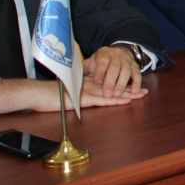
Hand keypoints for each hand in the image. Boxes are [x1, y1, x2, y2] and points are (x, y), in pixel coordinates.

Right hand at [0, 77, 147, 114]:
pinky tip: (125, 101)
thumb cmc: (50, 96)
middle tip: (145, 91)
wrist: (38, 93)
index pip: (109, 85)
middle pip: (114, 88)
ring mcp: (87, 92)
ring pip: (112, 93)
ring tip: (141, 95)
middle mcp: (90, 86)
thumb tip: (83, 99)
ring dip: (127, 95)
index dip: (123, 86)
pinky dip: (115, 100)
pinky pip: (103, 100)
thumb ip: (77, 95)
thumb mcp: (68, 94)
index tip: (136, 88)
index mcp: (87, 84)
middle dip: (131, 90)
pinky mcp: (83, 99)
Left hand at [82, 45, 141, 97]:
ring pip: (126, 71)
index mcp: (104, 53)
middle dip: (111, 81)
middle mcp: (117, 55)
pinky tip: (135, 92)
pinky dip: (137, 83)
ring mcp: (127, 60)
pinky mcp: (135, 66)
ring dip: (122, 84)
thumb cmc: (101, 61)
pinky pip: (137, 74)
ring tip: (118, 95)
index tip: (98, 82)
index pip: (102, 62)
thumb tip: (68, 75)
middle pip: (115, 67)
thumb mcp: (91, 62)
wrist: (117, 51)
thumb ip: (82, 69)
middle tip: (107, 93)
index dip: (100, 72)